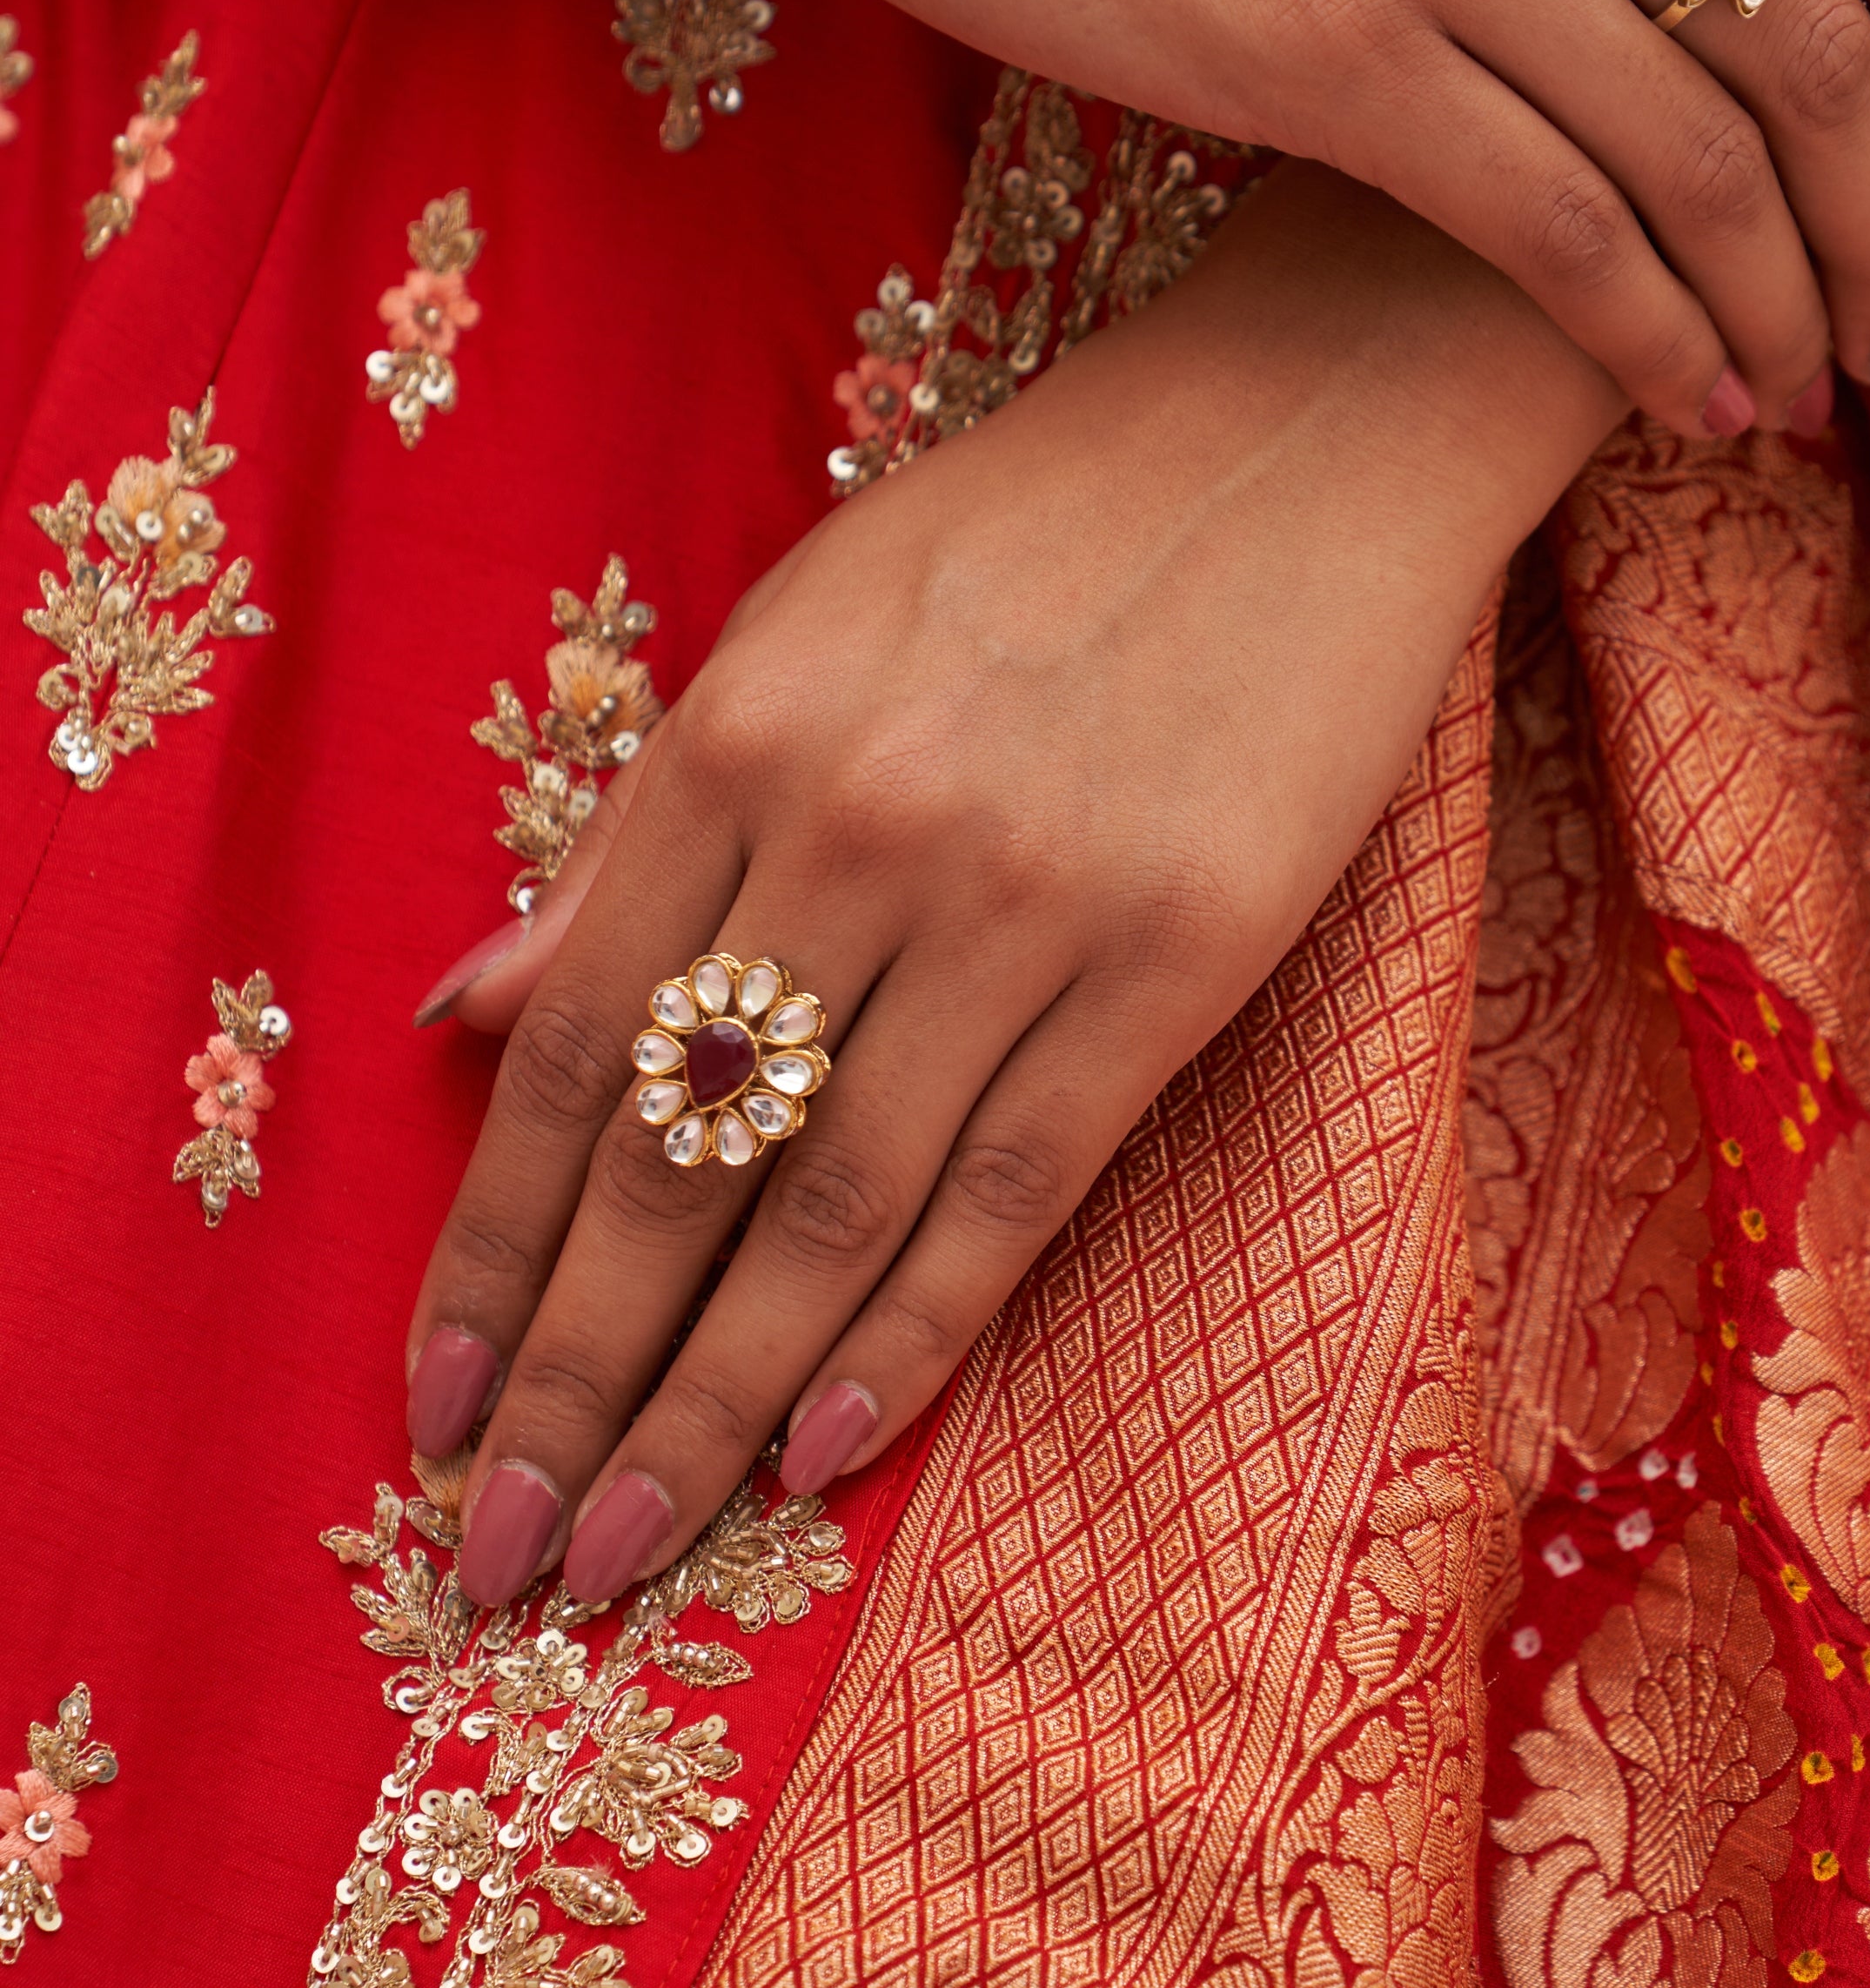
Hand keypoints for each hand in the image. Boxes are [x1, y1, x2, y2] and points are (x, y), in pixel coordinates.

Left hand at [402, 167, 1626, 1607]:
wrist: (1316, 434)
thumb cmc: (1042, 530)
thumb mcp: (798, 631)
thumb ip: (636, 838)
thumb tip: (463, 1012)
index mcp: (733, 735)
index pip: (569, 1054)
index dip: (492, 1254)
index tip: (435, 1409)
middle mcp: (852, 823)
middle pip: (675, 1159)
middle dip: (577, 1378)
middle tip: (506, 1553)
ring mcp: (1021, 897)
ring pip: (830, 1203)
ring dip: (715, 1401)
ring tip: (634, 1550)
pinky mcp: (1178, 953)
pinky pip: (1012, 1183)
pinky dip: (909, 1332)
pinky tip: (824, 1448)